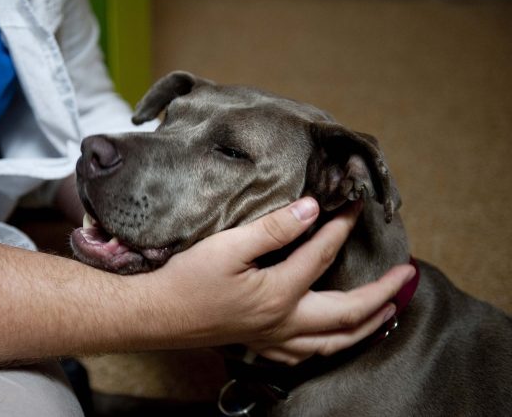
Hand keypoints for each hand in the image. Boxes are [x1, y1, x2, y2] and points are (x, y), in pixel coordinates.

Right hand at [146, 197, 415, 364]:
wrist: (155, 314)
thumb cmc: (186, 279)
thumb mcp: (227, 246)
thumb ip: (272, 228)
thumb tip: (310, 210)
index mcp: (278, 294)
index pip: (321, 256)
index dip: (341, 228)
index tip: (357, 206)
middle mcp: (283, 322)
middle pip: (347, 313)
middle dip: (383, 295)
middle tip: (408, 277)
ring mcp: (272, 339)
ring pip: (332, 341)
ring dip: (365, 326)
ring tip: (387, 313)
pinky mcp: (257, 344)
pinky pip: (305, 355)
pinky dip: (328, 347)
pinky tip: (328, 340)